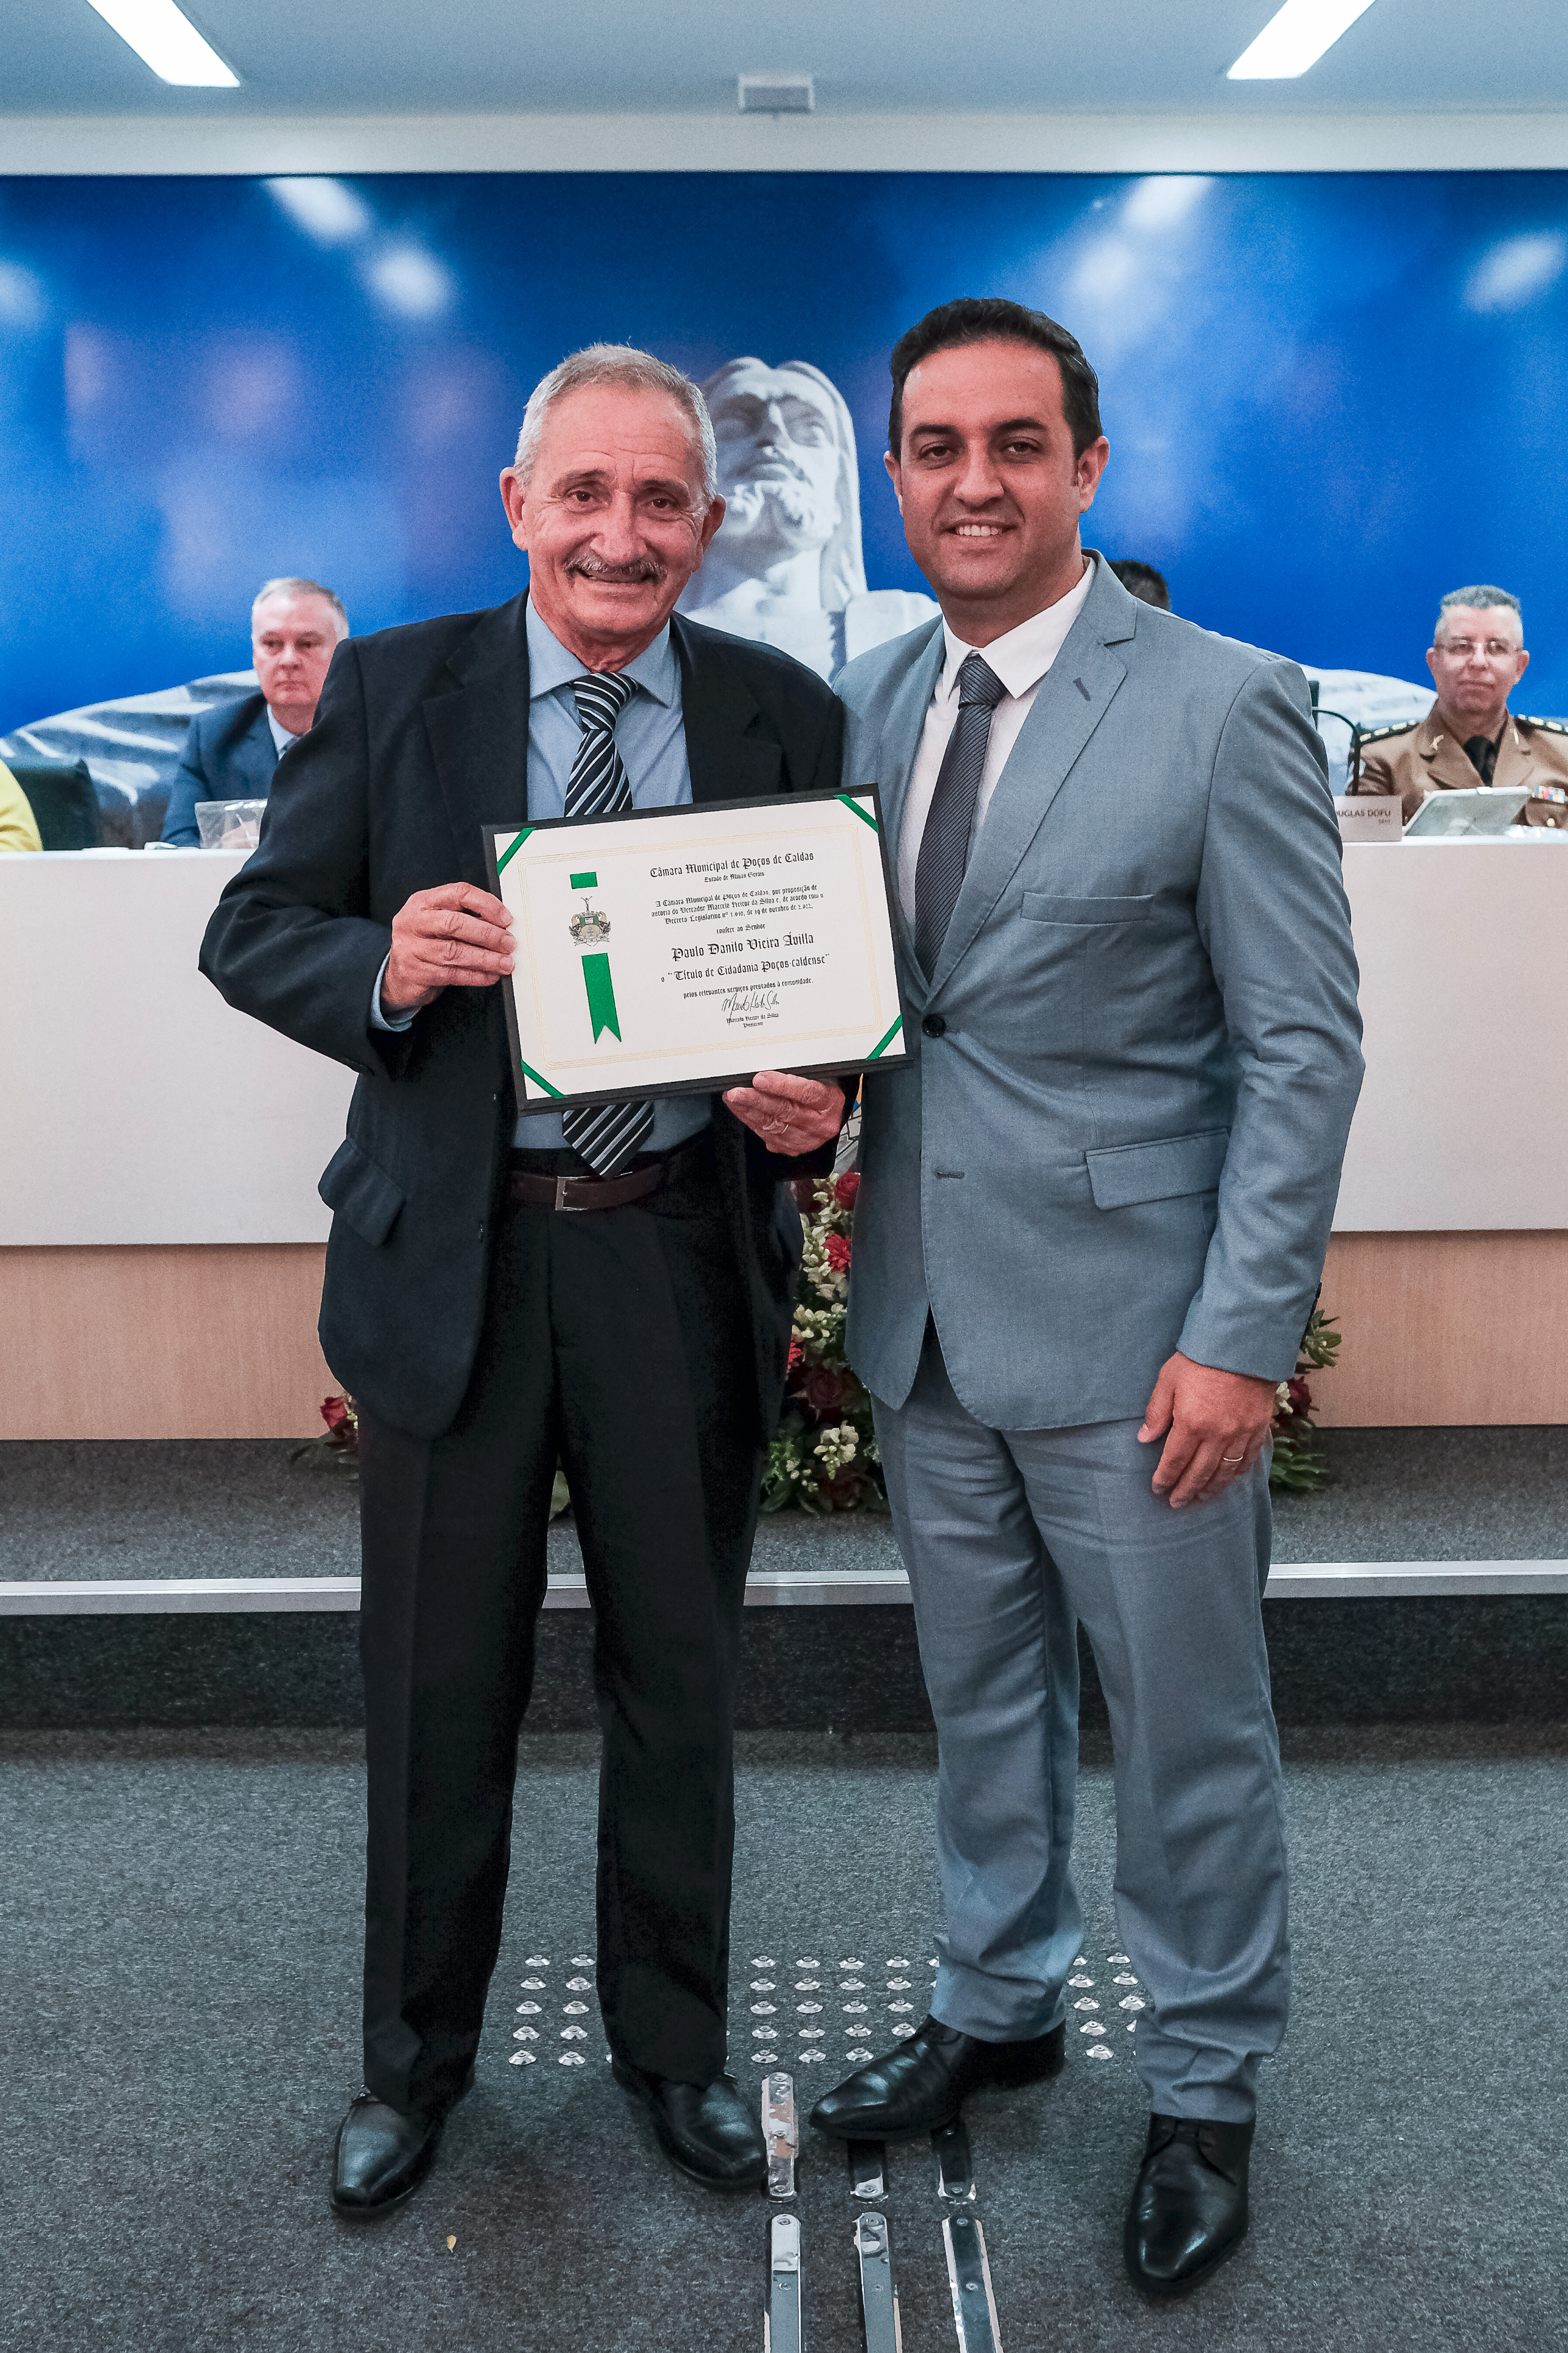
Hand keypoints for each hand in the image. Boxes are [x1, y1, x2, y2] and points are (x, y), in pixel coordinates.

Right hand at [383, 883, 514, 1015]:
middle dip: (487, 934)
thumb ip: (468, 918)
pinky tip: (490, 976)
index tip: (506, 918)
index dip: (486, 904)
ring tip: (505, 963)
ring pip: (454, 952)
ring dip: (485, 958)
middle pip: (454, 923)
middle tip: (508, 943)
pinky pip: (451, 974)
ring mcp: (411, 948)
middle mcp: (413, 921)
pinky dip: (475, 976)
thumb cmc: (427, 944)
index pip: (458, 893)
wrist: (399, 976)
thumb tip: (504, 926)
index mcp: (423, 901)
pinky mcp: (415, 973)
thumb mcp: (441, 923)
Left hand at [722, 1070, 844, 1155]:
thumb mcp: (819, 1076)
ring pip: (773, 1125)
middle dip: (757, 1100)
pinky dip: (751, 1121)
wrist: (830, 1114)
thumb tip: (767, 1068)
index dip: (782, 1086)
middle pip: (786, 1111)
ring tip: (733, 1099)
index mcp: (829, 1102)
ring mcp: (806, 1139)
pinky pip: (767, 1135)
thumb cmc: (822, 1090)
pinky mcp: (792, 1147)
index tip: (760, 1079)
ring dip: (749, 1111)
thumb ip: (798, 1073)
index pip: (806, 1093)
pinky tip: (741, 1110)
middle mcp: (820, 1124)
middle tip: (737, 1092)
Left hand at [1138, 1352, 1277, 1509]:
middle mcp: (1217, 1435)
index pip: (1175, 1461)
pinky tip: (1228, 1480)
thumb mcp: (1168, 1380)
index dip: (1165, 1478)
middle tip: (1176, 1503)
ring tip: (1200, 1498)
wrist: (1243, 1344)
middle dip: (1186, 1490)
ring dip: (1211, 1488)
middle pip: (1199, 1473)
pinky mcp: (1257, 1428)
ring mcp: (1240, 1434)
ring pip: (1224, 1472)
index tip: (1158, 1488)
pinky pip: (1247, 1460)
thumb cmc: (1201, 1359)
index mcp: (1191, 1424)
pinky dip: (1237, 1474)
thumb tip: (1144, 1438)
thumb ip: (1156, 1412)